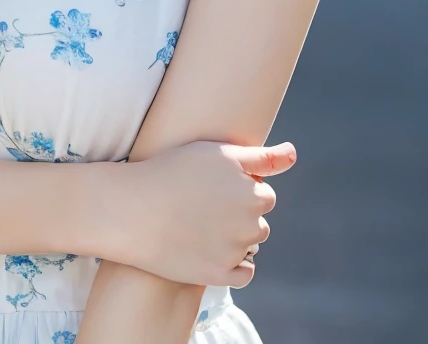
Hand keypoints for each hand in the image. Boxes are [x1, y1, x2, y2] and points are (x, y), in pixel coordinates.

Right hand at [107, 140, 295, 286]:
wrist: (132, 208)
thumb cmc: (172, 171)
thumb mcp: (218, 153)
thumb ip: (262, 157)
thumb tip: (294, 154)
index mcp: (253, 192)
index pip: (264, 193)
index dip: (238, 188)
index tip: (213, 186)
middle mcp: (250, 223)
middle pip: (258, 221)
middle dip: (240, 214)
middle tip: (204, 205)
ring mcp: (235, 251)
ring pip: (251, 245)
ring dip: (236, 238)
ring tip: (201, 225)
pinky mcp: (219, 275)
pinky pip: (244, 273)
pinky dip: (233, 264)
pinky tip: (209, 249)